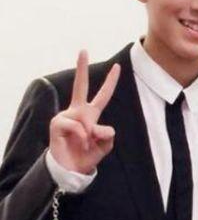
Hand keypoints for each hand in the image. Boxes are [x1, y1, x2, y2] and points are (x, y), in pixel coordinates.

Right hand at [49, 51, 120, 173]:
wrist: (72, 169)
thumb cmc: (87, 154)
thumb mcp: (105, 145)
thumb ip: (107, 134)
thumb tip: (97, 127)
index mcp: (91, 114)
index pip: (103, 95)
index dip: (110, 81)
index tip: (117, 66)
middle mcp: (78, 111)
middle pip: (80, 85)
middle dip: (81, 67)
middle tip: (83, 50)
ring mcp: (67, 116)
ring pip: (87, 119)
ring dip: (90, 135)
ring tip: (84, 144)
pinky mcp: (57, 123)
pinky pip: (77, 126)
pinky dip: (82, 136)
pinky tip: (78, 143)